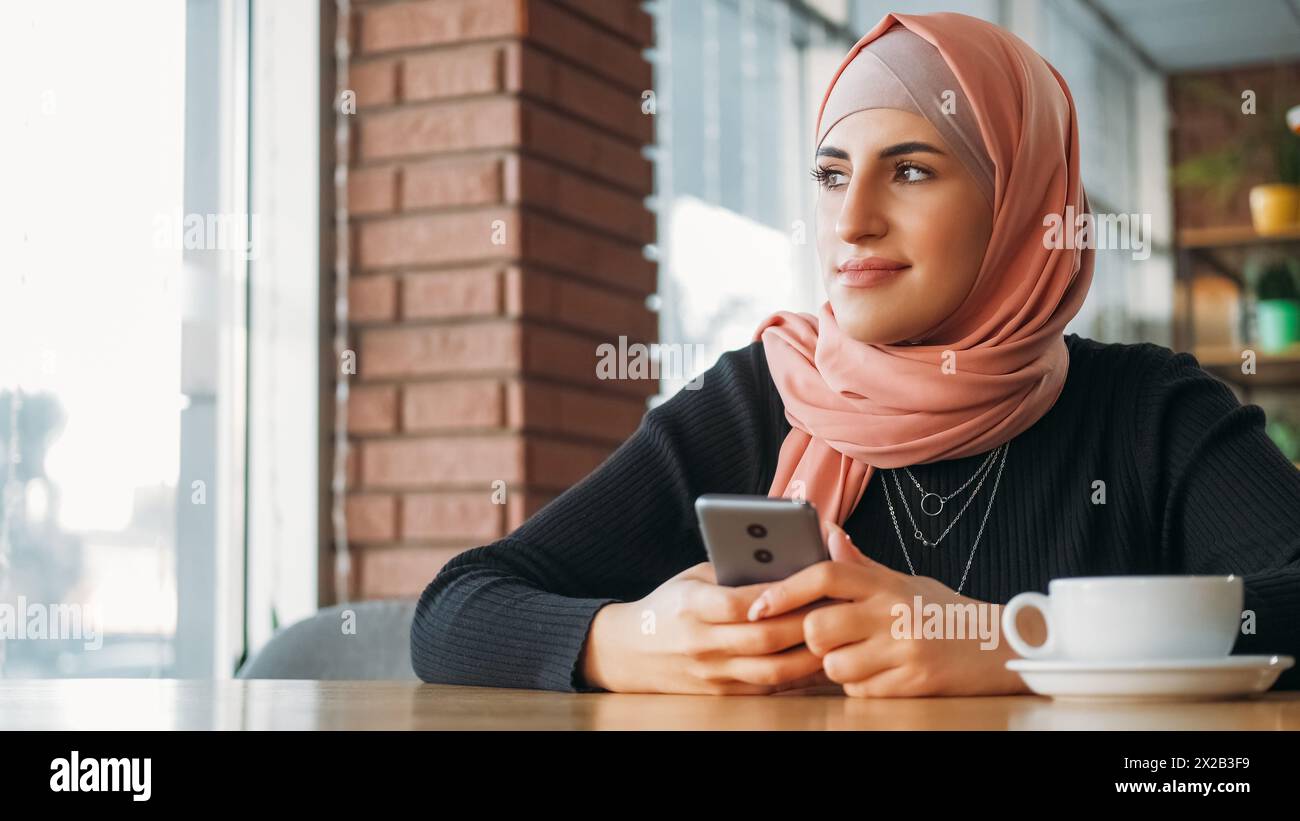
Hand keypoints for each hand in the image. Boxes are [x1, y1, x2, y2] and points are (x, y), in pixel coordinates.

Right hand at [580, 562, 835, 694]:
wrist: (631, 651)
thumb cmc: (669, 606)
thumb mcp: (692, 578)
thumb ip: (732, 573)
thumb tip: (784, 562)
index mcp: (692, 605)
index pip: (740, 603)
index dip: (779, 596)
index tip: (811, 582)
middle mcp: (701, 642)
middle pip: (764, 638)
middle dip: (806, 624)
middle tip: (836, 608)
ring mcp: (712, 672)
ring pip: (772, 670)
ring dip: (809, 656)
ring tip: (834, 637)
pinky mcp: (721, 693)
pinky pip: (768, 687)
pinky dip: (797, 676)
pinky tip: (817, 661)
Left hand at [746, 523, 1030, 696]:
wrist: (998, 646)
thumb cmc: (941, 612)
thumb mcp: (902, 581)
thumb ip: (860, 565)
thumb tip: (828, 533)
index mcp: (885, 583)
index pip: (825, 574)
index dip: (786, 590)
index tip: (758, 604)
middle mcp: (893, 613)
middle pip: (819, 627)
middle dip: (812, 638)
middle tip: (826, 638)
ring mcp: (903, 648)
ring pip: (834, 665)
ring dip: (836, 666)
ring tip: (860, 655)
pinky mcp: (913, 682)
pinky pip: (859, 689)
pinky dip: (860, 685)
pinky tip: (880, 672)